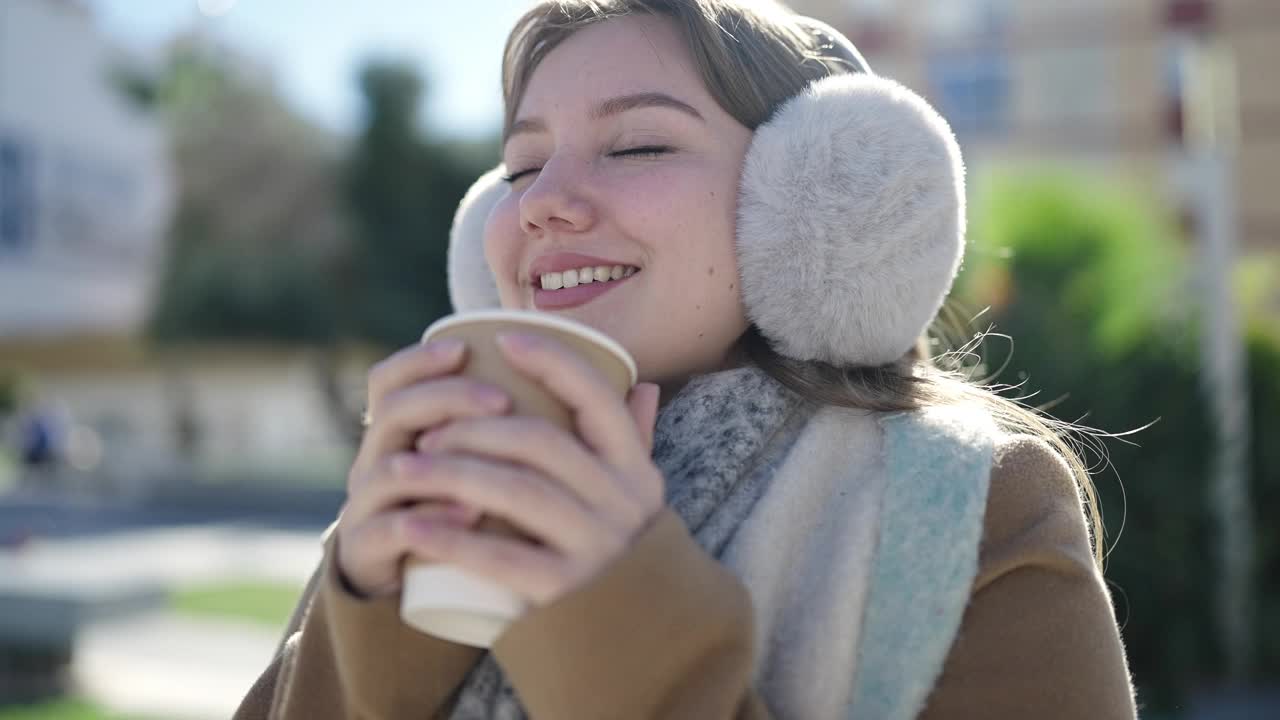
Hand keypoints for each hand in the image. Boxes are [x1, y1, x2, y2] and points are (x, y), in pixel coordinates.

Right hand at [335, 338, 513, 598]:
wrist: (401, 583)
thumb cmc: (452, 512)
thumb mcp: (470, 464)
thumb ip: (500, 426)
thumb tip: (574, 382)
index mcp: (395, 434)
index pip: (389, 380)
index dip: (420, 360)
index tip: (466, 347)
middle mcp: (374, 462)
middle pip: (394, 412)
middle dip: (447, 398)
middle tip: (501, 400)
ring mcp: (366, 507)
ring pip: (389, 470)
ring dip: (444, 461)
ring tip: (496, 461)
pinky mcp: (368, 553)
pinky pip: (391, 530)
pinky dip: (431, 518)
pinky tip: (470, 513)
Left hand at [404, 331, 663, 606]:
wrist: (644, 641)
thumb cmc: (624, 552)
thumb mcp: (640, 496)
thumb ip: (637, 440)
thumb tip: (639, 379)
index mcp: (636, 469)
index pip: (599, 398)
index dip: (553, 362)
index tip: (505, 340)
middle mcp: (622, 504)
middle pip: (542, 443)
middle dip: (475, 427)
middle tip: (427, 430)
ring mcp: (596, 549)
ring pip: (518, 492)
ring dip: (451, 473)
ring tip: (404, 468)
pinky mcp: (565, 593)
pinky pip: (502, 558)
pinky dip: (451, 539)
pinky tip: (411, 527)